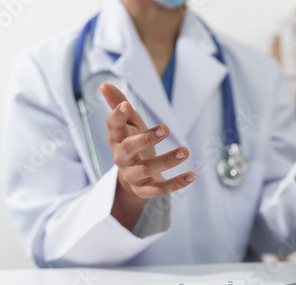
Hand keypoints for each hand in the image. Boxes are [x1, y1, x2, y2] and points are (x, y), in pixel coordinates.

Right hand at [100, 83, 195, 229]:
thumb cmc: (132, 141)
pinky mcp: (145, 190)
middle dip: (146, 139)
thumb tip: (104, 84)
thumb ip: (119, 104)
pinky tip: (191, 175)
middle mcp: (121, 158)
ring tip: (185, 151)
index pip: (113, 127)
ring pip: (147, 169)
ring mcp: (132, 175)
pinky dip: (176, 183)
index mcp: (116, 138)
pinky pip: (159, 190)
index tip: (127, 106)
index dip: (118, 117)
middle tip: (165, 129)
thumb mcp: (129, 123)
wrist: (131, 176)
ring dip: (167, 160)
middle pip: (128, 149)